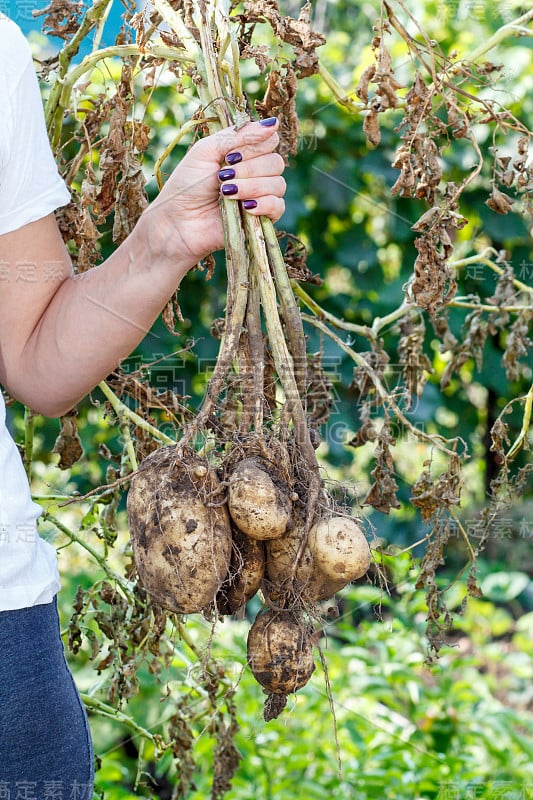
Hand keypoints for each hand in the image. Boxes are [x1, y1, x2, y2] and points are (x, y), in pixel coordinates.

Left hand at [143, 117, 285, 267]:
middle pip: (276, 162)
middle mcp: (256, 173)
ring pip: (278, 184)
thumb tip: (273, 124)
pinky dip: (265, 204)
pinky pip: (278, 207)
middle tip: (223, 176)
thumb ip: (238, 135)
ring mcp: (260, 196)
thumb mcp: (207, 150)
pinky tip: (245, 207)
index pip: (269, 142)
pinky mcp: (260, 220)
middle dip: (250, 168)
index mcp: (244, 153)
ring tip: (226, 193)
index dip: (256, 146)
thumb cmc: (187, 184)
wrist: (178, 221)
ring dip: (252, 187)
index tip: (230, 156)